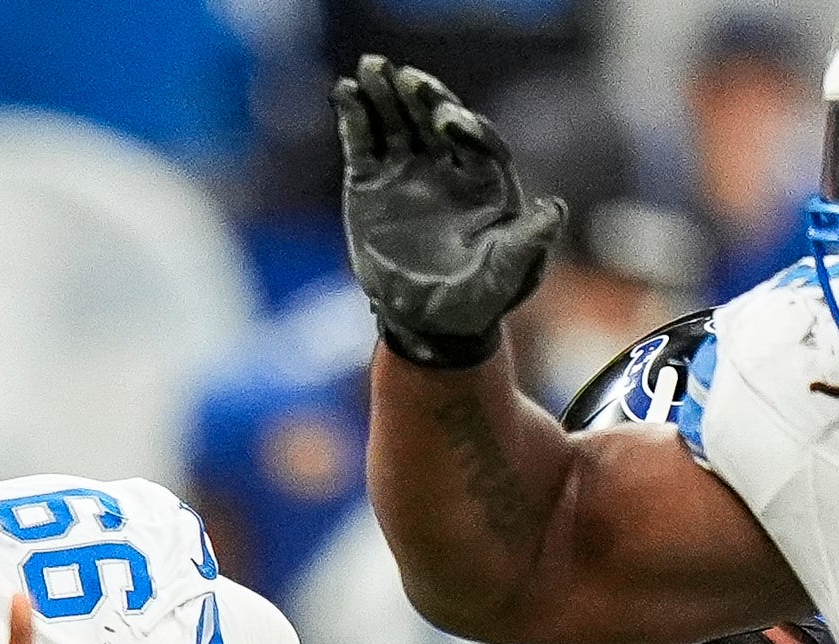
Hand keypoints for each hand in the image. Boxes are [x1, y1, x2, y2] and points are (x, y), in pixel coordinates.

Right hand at [333, 55, 564, 365]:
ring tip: (370, 69)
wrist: (427, 319)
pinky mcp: (370, 182)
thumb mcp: (508, 272)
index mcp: (485, 178)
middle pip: (434, 120)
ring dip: (384, 95)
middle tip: (407, 78)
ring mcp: (407, 170)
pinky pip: (362, 143)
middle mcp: (447, 165)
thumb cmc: (478, 296)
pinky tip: (344, 92)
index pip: (477, 140)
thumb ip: (528, 241)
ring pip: (397, 123)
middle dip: (422, 98)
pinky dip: (354, 117)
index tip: (447, 119)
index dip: (464, 127)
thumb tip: (553, 209)